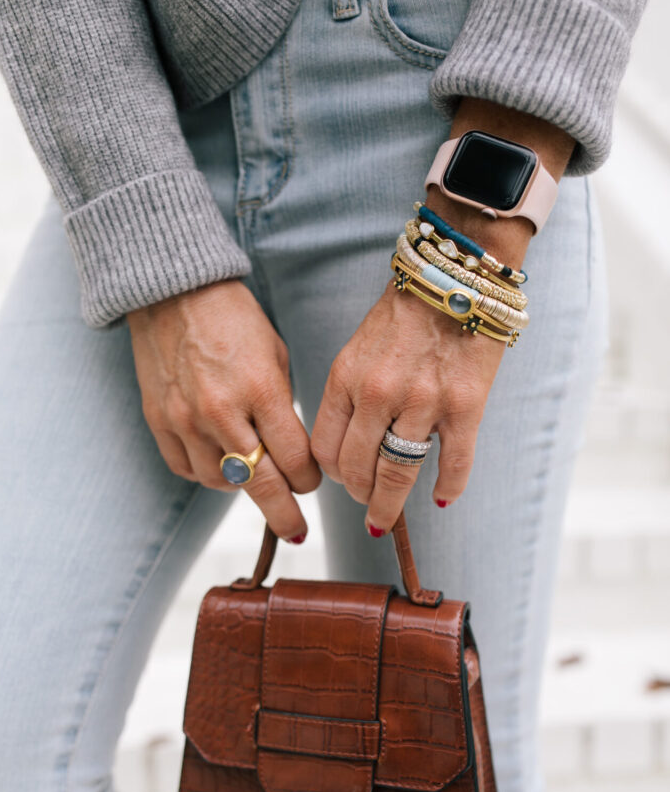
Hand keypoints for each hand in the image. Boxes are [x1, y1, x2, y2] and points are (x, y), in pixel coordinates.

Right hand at [127, 279, 320, 541]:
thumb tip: (292, 454)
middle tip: (297, 531)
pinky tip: (219, 461)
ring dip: (243, 485)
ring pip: (222, 483)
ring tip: (252, 473)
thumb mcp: (275, 356)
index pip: (294, 459)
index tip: (312, 482)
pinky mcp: (158, 421)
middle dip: (285, 513)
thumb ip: (284, 407)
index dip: (309, 479)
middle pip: (262, 485)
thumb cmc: (234, 319)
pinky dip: (207, 473)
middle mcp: (222, 411)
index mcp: (261, 389)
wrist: (172, 291)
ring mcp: (185, 419)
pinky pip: (186, 469)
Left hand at [312, 96, 573, 534]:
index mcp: (346, 378)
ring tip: (386, 518)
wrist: (457, 273)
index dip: (332, 474)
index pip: (326, 448)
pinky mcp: (465, 404)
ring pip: (398, 473)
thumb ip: (349, 394)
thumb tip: (349, 445)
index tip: (342, 481)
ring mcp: (423, 401)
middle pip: (358, 468)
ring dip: (390, 503)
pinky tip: (442, 499)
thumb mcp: (358, 349)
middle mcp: (378, 393)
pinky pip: (455, 462)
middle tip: (366, 507)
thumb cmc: (404, 314)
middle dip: (359, 495)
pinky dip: (448, 487)